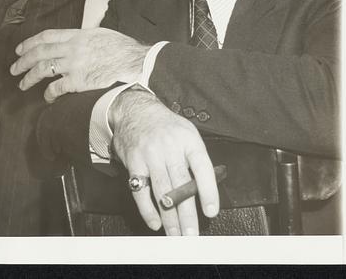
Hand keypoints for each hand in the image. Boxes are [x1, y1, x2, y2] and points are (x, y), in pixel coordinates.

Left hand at [10, 28, 147, 101]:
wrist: (136, 61)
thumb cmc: (123, 48)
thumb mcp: (101, 34)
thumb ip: (83, 37)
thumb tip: (74, 41)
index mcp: (77, 35)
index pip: (46, 36)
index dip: (29, 43)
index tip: (19, 49)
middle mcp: (72, 48)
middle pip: (40, 53)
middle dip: (23, 61)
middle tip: (14, 69)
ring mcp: (74, 64)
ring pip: (43, 69)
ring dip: (29, 77)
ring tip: (22, 84)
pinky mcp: (79, 81)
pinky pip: (57, 87)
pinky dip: (48, 93)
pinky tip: (46, 97)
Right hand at [109, 89, 218, 235]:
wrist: (135, 110)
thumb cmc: (166, 127)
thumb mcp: (187, 133)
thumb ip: (196, 159)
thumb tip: (206, 191)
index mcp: (188, 140)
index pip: (202, 167)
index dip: (208, 191)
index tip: (211, 212)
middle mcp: (169, 147)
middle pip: (180, 185)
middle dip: (187, 214)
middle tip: (192, 235)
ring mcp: (150, 155)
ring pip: (161, 191)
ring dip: (169, 217)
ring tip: (176, 235)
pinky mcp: (133, 162)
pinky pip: (140, 190)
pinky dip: (147, 209)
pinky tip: (154, 222)